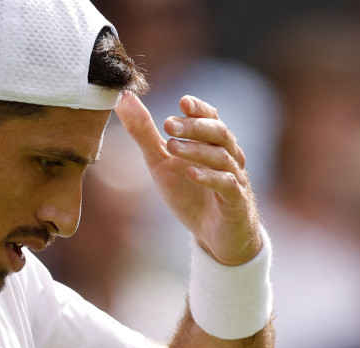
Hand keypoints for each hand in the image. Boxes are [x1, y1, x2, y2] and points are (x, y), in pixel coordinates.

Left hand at [114, 92, 261, 265]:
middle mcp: (228, 157)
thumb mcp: (161, 162)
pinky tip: (191, 173)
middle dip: (194, 127)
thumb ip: (144, 133)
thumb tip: (123, 99)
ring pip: (222, 158)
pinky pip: (227, 186)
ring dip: (196, 150)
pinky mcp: (235, 202)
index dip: (199, 109)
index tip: (182, 102)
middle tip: (167, 124)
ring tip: (171, 146)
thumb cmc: (191, 194)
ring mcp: (235, 179)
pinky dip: (210, 178)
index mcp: (212, 144)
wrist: (214, 236)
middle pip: (218, 133)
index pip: (211, 118)